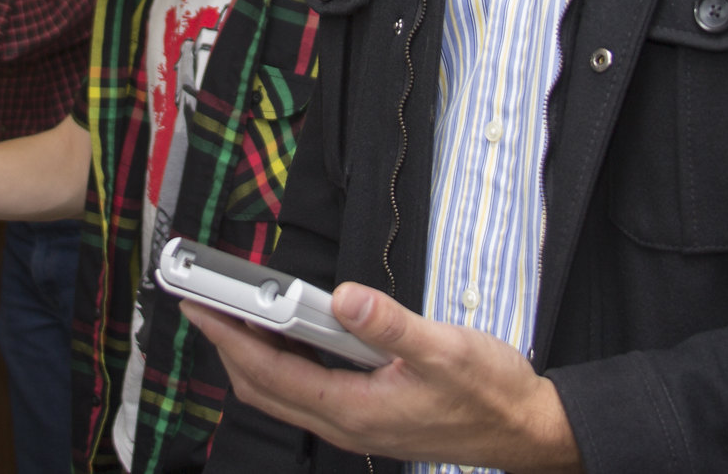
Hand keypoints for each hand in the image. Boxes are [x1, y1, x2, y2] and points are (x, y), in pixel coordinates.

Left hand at [182, 282, 579, 473]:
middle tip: (203, 303)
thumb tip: (346, 298)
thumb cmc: (490, 394)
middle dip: (227, 345)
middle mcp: (346, 423)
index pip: (271, 373)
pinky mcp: (367, 416)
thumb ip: (391, 325)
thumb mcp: (444, 350)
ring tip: (233, 314)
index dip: (230, 338)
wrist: (525, 430)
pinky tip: (287, 336)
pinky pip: (306, 392)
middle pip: (264, 388)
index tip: (203, 306)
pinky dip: (283, 363)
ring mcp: (355, 423)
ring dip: (252, 355)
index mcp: (354, 409)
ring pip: (283, 393)